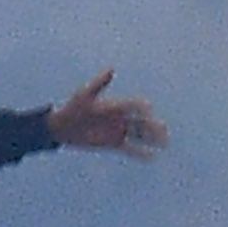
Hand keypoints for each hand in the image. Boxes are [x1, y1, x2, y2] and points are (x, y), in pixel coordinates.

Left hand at [47, 68, 168, 159]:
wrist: (63, 127)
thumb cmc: (74, 107)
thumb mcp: (85, 94)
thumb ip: (99, 83)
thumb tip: (111, 68)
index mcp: (117, 105)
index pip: (136, 105)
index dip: (143, 108)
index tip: (148, 111)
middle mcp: (121, 118)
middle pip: (143, 121)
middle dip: (154, 125)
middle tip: (164, 130)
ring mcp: (119, 131)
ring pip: (140, 135)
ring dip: (153, 139)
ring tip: (165, 143)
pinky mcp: (113, 143)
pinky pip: (130, 149)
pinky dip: (141, 153)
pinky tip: (152, 157)